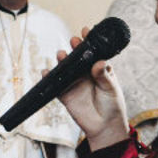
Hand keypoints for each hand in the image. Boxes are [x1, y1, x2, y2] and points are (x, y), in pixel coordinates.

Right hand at [56, 27, 128, 149]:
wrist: (105, 127)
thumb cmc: (112, 106)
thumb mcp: (111, 88)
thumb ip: (103, 75)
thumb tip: (98, 62)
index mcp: (98, 68)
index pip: (93, 51)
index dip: (89, 40)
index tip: (86, 30)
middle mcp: (85, 72)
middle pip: (77, 55)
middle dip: (74, 46)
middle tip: (74, 41)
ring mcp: (74, 82)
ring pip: (64, 66)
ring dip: (61, 59)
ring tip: (61, 55)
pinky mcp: (64, 93)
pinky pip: (54, 83)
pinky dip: (48, 77)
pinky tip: (46, 72)